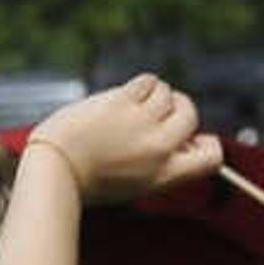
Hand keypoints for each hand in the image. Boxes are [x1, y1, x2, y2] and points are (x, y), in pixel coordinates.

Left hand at [25, 74, 221, 206]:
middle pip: (191, 115)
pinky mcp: (122, 102)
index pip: (212, 157)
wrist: (51, 172)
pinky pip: (148, 81)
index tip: (189, 138)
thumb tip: (189, 137)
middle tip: (151, 114)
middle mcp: (159, 149)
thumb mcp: (134, 183)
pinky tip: (120, 98)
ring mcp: (141, 124)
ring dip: (152, 96)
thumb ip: (163, 162)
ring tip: (126, 109)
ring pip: (167, 93)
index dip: (206, 142)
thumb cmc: (86, 180)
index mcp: (164, 175)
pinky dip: (138, 85)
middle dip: (176, 109)